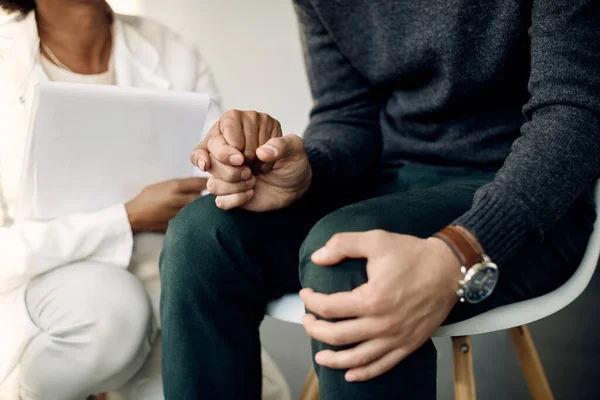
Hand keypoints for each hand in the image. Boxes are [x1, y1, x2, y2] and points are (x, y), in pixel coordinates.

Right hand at [125, 177, 206, 232]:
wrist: (136, 216)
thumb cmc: (148, 198)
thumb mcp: (164, 185)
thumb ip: (181, 185)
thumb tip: (199, 186)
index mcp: (174, 186)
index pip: (199, 182)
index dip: (208, 182)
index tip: (215, 183)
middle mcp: (178, 199)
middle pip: (203, 197)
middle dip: (207, 196)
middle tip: (211, 196)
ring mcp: (179, 212)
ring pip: (198, 209)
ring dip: (202, 207)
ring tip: (204, 207)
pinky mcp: (178, 223)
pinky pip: (192, 219)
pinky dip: (195, 217)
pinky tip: (196, 216)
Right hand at [190, 110, 311, 211]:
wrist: (294, 187)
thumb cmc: (291, 163)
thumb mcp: (295, 149)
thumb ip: (284, 144)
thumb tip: (262, 151)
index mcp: (241, 125)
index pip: (224, 126)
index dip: (237, 143)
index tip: (253, 154)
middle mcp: (227, 145)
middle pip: (210, 151)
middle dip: (231, 166)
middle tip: (249, 170)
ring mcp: (223, 168)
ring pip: (211, 180)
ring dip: (235, 183)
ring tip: (252, 180)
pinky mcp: (225, 190)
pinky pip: (219, 199)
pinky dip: (236, 199)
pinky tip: (250, 193)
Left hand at [300, 230, 461, 381]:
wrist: (449, 269)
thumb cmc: (412, 254)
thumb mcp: (376, 240)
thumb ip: (343, 244)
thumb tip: (317, 257)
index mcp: (371, 299)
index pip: (329, 308)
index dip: (311, 302)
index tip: (306, 294)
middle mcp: (382, 324)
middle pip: (337, 336)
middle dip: (315, 330)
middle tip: (307, 321)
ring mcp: (396, 337)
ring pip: (357, 357)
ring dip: (334, 359)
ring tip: (319, 356)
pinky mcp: (409, 344)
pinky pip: (383, 365)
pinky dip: (365, 372)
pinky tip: (350, 374)